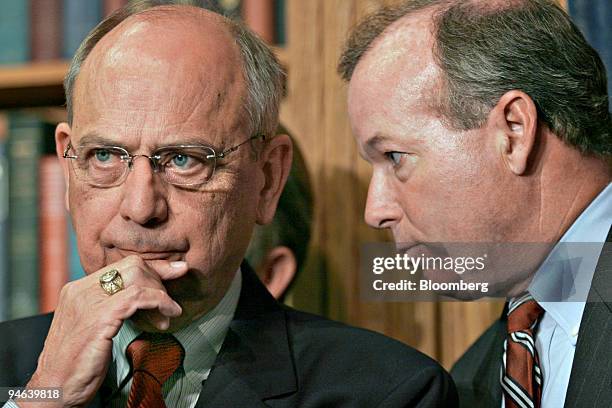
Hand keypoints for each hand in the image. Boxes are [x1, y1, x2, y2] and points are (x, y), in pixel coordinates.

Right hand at [23, 255, 186, 406]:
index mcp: (78, 289)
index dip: (153, 269)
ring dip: (161, 293)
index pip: (122, 266)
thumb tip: (144, 299)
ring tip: (169, 312)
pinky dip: (159, 301)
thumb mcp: (94, 327)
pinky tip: (167, 314)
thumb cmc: (76, 364)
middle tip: (169, 302)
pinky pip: (137, 297)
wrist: (53, 389)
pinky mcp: (99, 317)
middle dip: (159, 279)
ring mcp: (88, 302)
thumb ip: (113, 309)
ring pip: (137, 276)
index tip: (174, 273)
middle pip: (132, 265)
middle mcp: (81, 290)